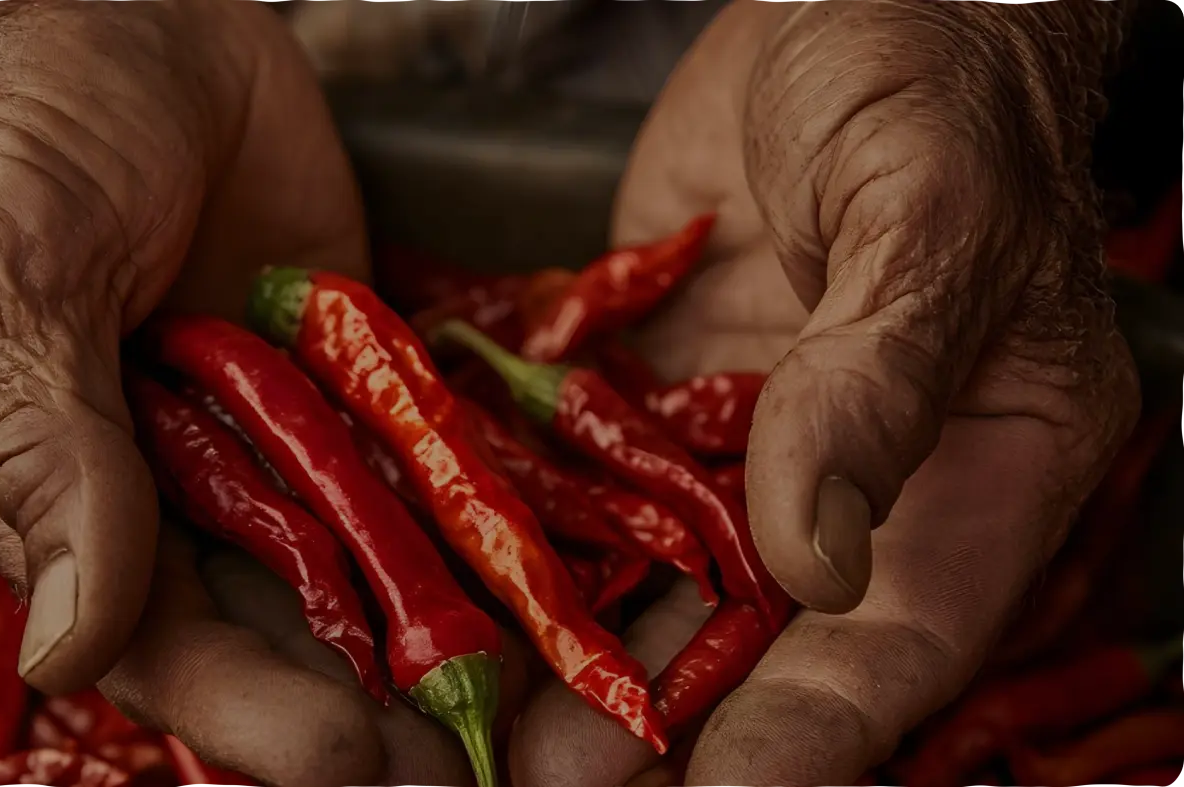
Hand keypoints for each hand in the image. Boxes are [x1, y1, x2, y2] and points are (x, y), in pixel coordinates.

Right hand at [0, 1, 478, 783]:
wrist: (116, 7)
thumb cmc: (22, 127)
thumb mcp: (14, 277)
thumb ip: (51, 454)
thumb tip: (70, 648)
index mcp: (49, 494)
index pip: (151, 637)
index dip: (250, 709)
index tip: (351, 757)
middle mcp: (162, 487)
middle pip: (277, 625)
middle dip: (375, 700)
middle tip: (481, 757)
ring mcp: (264, 434)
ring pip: (363, 560)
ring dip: (448, 629)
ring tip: (545, 697)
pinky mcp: (342, 375)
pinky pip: (413, 459)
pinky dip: (477, 514)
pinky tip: (554, 569)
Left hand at [508, 1, 1137, 784]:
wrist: (848, 6)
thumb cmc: (933, 86)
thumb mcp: (926, 214)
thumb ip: (879, 378)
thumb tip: (816, 554)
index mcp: (977, 466)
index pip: (898, 634)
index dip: (813, 731)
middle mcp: (858, 481)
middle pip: (764, 640)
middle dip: (666, 723)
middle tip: (560, 781)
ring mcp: (744, 443)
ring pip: (660, 577)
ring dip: (578, 656)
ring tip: (492, 727)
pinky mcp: (655, 394)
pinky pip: (586, 479)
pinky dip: (529, 536)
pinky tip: (458, 588)